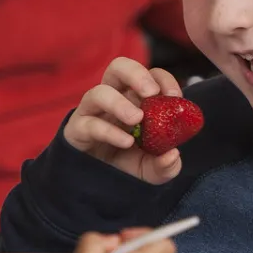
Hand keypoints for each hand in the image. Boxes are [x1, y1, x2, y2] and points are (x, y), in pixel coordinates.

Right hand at [64, 57, 185, 183]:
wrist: (97, 185)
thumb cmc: (128, 163)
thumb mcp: (154, 169)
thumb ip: (167, 165)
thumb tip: (172, 154)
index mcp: (135, 99)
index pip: (150, 75)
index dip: (163, 80)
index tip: (174, 97)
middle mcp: (114, 99)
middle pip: (118, 67)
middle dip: (136, 74)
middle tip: (151, 93)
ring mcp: (93, 112)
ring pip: (98, 92)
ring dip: (119, 103)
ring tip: (136, 119)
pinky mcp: (77, 129)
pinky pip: (89, 124)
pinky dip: (109, 131)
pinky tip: (126, 142)